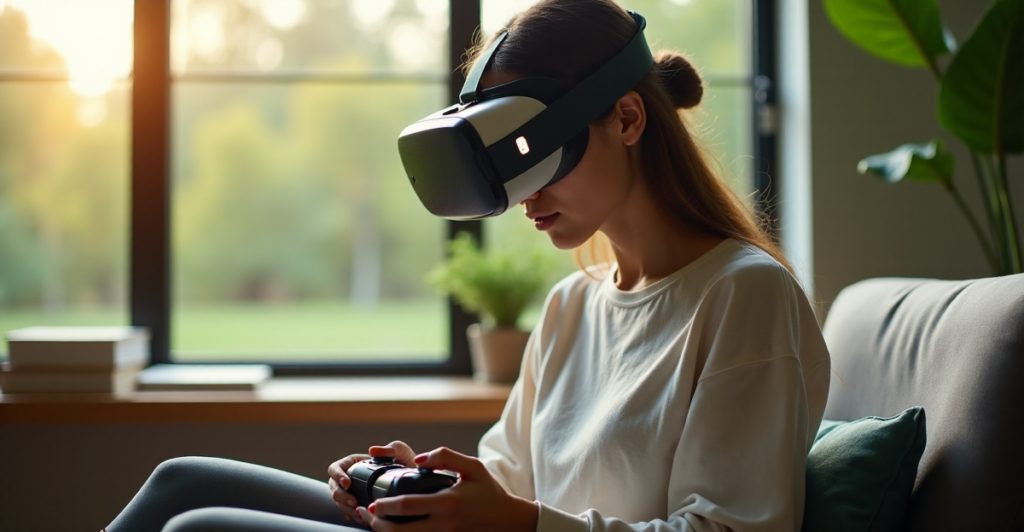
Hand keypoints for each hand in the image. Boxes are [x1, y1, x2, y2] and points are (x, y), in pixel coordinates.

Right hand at [328, 441, 417, 527]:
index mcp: (353, 463)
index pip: (335, 468)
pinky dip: (354, 518)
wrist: (415, 483)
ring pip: (340, 503)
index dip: (337, 476)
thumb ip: (390, 448)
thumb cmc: (406, 463)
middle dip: (341, 497)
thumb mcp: (400, 452)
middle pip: (335, 488)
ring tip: (361, 513)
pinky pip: (349, 514)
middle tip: (354, 502)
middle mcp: (350, 479)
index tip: (348, 484)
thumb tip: (373, 451)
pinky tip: (364, 519)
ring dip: (347, 509)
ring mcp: (353, 493)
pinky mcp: (358, 506)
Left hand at [356, 447, 538, 531]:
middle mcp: (444, 524)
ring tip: (374, 524)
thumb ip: (446, 456)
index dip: (384, 507)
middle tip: (365, 515)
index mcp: (447, 502)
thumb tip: (420, 459)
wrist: (508, 520)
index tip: (372, 503)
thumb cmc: (489, 491)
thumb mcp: (473, 467)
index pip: (407, 506)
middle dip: (378, 525)